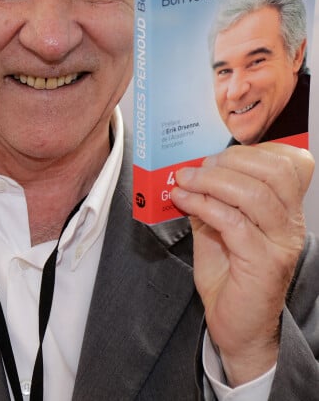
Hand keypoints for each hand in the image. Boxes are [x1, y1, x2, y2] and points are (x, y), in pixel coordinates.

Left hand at [171, 143, 312, 386]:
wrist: (235, 325)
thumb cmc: (229, 276)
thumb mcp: (216, 225)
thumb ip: (211, 197)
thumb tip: (189, 169)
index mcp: (285, 209)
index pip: (288, 163)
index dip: (253, 150)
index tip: (217, 153)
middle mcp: (290, 224)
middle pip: (274, 172)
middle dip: (230, 161)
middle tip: (197, 167)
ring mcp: (280, 244)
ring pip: (255, 194)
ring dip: (212, 181)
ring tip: (185, 181)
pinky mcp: (264, 263)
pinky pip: (234, 222)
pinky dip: (204, 204)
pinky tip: (184, 201)